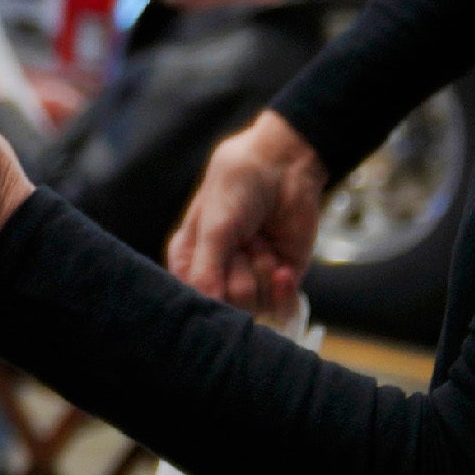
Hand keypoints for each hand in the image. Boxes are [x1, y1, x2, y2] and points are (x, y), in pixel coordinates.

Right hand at [169, 110, 327, 313]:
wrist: (285, 166)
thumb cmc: (238, 187)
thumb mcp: (214, 229)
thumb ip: (206, 272)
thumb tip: (207, 308)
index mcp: (189, 259)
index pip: (193, 298)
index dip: (209, 289)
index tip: (218, 264)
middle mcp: (218, 273)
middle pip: (227, 305)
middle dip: (239, 272)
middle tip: (244, 239)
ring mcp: (250, 277)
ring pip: (254, 306)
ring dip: (262, 269)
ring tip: (261, 240)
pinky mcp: (280, 280)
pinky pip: (281, 309)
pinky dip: (283, 291)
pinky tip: (282, 269)